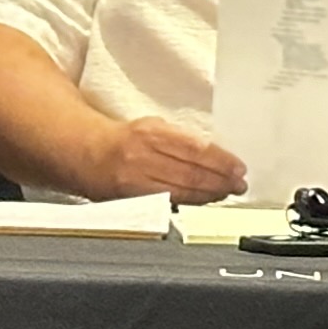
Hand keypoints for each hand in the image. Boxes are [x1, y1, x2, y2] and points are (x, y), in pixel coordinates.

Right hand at [110, 116, 251, 203]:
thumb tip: (216, 156)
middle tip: (239, 184)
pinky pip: (169, 201)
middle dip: (221, 181)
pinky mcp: (133, 198)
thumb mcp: (152, 127)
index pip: (195, 148)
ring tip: (226, 193)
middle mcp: (142, 155)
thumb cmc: (124, 140)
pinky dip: (191, 201)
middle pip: (191, 172)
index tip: (238, 167)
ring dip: (210, 194)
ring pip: (182, 190)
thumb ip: (181, 139)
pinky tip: (204, 200)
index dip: (221, 161)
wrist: (88, 154)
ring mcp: (136, 179)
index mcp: (150, 132)